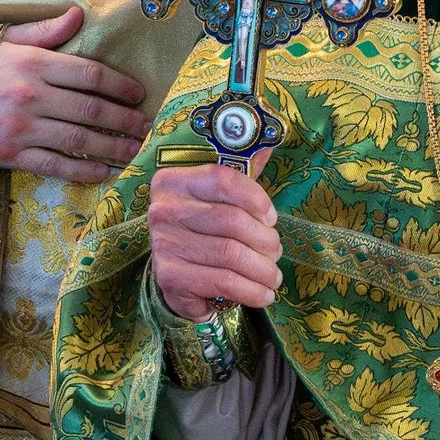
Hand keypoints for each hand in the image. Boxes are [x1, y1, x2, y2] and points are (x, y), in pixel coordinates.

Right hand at [0, 6, 149, 183]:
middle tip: (146, 126)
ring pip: (79, 140)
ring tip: (135, 150)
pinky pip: (56, 165)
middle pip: (91, 109)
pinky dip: (83, 171)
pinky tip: (105, 173)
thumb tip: (79, 14)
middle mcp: (31, 96)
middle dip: (124, 119)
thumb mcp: (4, 40)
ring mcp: (21, 128)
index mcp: (32, 63)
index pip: (89, 74)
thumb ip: (44, 31)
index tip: (138, 94)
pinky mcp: (11, 155)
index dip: (119, 85)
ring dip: (112, 147)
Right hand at [147, 162, 282, 317]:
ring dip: (263, 269)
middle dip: (266, 241)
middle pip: (232, 221)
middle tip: (276, 253)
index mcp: (175, 182)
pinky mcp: (170, 277)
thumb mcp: (218, 202)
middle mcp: (163, 210)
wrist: (177, 279)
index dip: (256, 199)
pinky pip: (224, 282)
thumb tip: (271, 145)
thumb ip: (241, 178)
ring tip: (273, 277)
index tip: (271, 218)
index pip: (223, 180)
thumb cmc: (204, 233)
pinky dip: (252, 291)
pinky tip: (263, 294)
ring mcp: (164, 245)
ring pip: (231, 254)